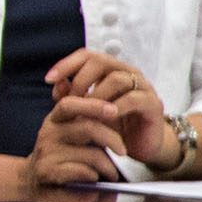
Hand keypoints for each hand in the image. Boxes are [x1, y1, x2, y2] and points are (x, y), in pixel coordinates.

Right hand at [27, 93, 131, 190]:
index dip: (93, 105)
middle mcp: (48, 133)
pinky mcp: (48, 172)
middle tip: (122, 151)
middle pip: (87, 128)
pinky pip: (84, 172)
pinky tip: (95, 180)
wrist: (31, 183)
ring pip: (92, 155)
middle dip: (111, 139)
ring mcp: (47, 152)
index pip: (70, 104)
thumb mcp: (63, 129)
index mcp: (55, 119)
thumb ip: (70, 109)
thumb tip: (63, 81)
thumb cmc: (57, 155)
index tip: (114, 110)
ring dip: (108, 166)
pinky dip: (96, 177)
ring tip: (111, 173)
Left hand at [45, 49, 178, 168]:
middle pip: (101, 61)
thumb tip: (56, 82)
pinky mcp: (154, 104)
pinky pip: (134, 99)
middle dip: (81, 80)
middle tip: (71, 102)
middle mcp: (127, 73)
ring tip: (86, 112)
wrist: (138, 146)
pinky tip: (104, 118)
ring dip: (97, 95)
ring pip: (117, 79)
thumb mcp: (85, 110)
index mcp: (110, 70)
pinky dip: (116, 107)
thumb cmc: (110, 125)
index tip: (48, 79)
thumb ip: (69, 96)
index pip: (87, 55)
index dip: (66, 64)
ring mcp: (143, 87)